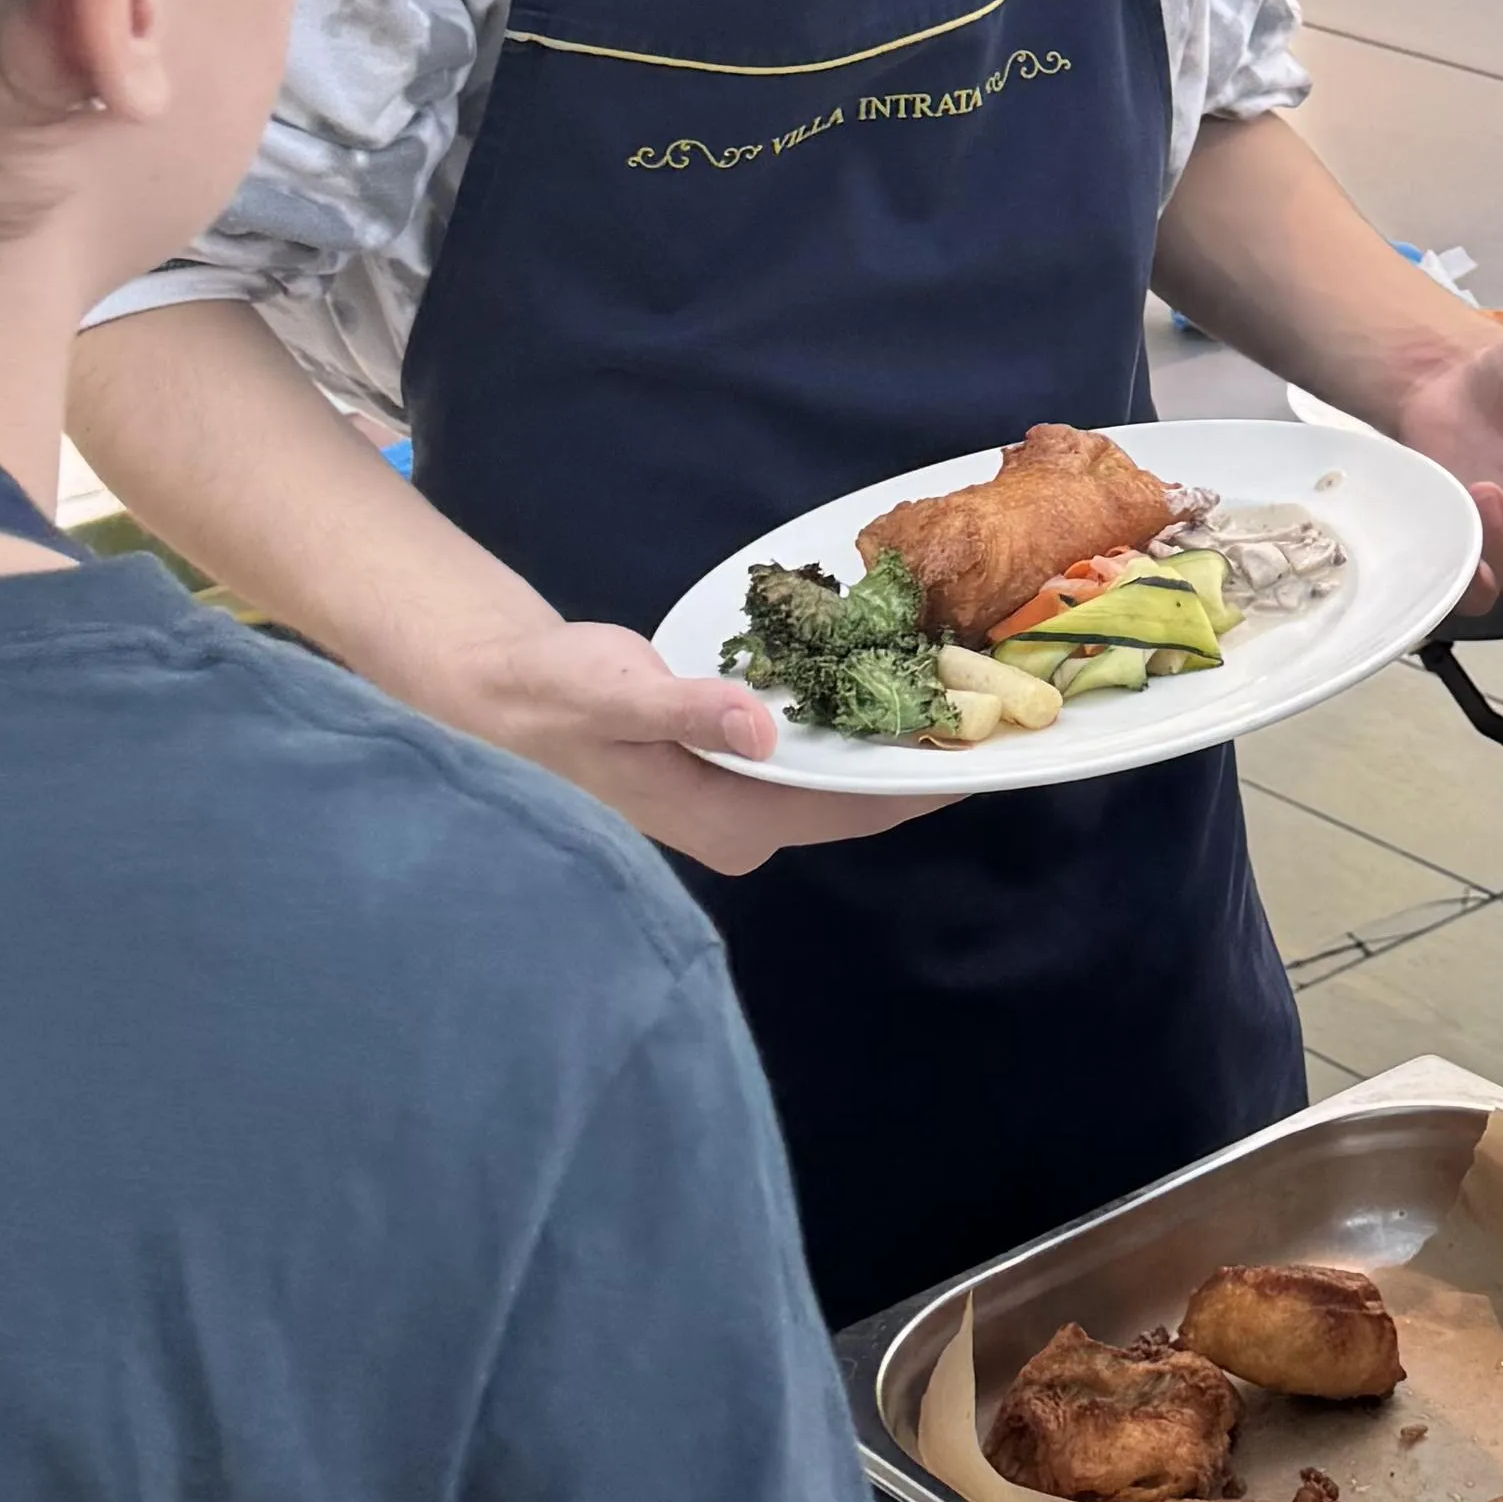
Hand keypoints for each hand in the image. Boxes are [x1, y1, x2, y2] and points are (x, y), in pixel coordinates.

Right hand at [428, 615, 949, 868]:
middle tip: (991, 701)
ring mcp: (741, 800)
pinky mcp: (736, 769)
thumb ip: (687, 711)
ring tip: (962, 685)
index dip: (918, 783)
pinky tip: (892, 676)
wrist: (511, 692)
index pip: (849, 810)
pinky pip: (813, 751)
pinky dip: (852, 718)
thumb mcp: (617, 698)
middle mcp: (745, 825)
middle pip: (855, 795)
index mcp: (728, 824)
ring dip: (891, 736)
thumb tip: (758, 731)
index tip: (985, 754)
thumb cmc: (558, 698)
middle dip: (917, 755)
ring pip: (838, 772)